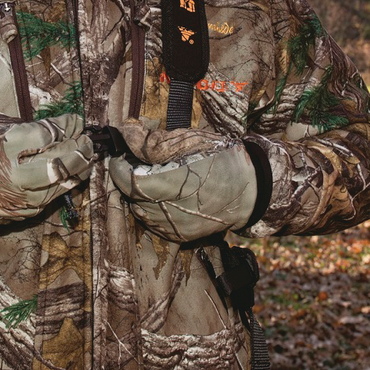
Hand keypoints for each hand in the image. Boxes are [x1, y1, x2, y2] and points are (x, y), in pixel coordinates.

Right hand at [0, 113, 92, 224]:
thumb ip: (27, 129)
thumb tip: (59, 128)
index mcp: (5, 147)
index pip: (48, 135)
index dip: (67, 126)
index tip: (76, 120)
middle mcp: (13, 175)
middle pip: (60, 163)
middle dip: (79, 150)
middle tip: (88, 140)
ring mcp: (17, 197)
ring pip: (59, 185)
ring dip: (78, 170)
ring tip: (86, 157)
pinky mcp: (19, 214)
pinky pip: (49, 199)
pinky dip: (63, 185)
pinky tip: (71, 175)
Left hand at [108, 119, 257, 242]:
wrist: (250, 189)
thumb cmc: (221, 158)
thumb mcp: (189, 141)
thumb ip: (152, 140)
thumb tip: (125, 133)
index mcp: (172, 184)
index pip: (128, 180)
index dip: (119, 166)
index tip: (119, 154)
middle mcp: (171, 212)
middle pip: (131, 196)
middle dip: (128, 178)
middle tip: (137, 162)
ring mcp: (174, 228)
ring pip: (139, 210)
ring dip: (138, 194)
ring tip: (153, 177)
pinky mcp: (179, 236)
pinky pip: (153, 222)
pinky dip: (151, 207)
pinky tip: (164, 194)